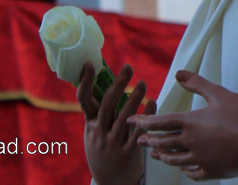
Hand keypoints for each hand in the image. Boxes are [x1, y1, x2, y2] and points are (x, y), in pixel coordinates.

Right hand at [78, 62, 155, 184]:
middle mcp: (100, 132)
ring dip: (134, 98)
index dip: (85, 82)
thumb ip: (99, 112)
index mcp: (90, 124)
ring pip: (124, 118)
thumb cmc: (103, 150)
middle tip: (128, 67)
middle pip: (107, 104)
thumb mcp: (94, 133)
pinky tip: (153, 102)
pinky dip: (146, 116)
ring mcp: (113, 143)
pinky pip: (138, 133)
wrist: (109, 183)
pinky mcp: (128, 153)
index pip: (84, 100)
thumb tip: (103, 83)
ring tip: (142, 83)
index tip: (90, 64)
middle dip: (118, 84)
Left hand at [128, 70, 237, 181]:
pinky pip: (191, 173)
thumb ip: (197, 84)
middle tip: (139, 140)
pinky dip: (184, 170)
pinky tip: (183, 168)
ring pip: (174, 160)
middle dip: (148, 141)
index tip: (131, 121)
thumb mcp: (219, 94)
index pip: (160, 123)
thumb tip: (179, 73)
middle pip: (163, 143)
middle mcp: (191, 143)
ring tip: (155, 155)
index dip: (143, 122)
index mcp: (191, 123)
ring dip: (162, 156)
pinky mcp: (212, 172)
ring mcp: (200, 160)